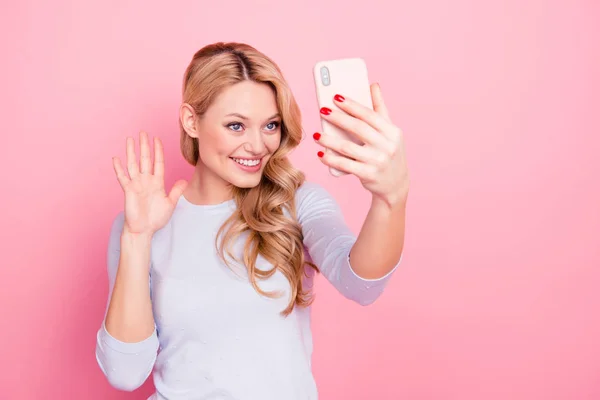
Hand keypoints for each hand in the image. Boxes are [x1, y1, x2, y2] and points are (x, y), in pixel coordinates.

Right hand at [112, 131, 187, 236]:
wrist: (144, 230)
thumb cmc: (156, 218)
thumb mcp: (170, 204)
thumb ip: (176, 191)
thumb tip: (184, 180)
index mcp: (157, 182)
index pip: (158, 162)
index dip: (158, 151)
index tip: (157, 139)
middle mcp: (146, 180)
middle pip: (145, 159)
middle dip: (145, 146)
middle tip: (143, 132)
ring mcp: (136, 184)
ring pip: (133, 164)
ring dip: (132, 152)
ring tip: (130, 139)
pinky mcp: (128, 190)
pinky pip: (122, 177)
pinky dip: (118, 168)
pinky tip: (116, 158)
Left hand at [314, 83, 408, 206]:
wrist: (396, 184)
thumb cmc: (389, 152)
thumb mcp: (390, 132)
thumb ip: (380, 109)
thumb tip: (373, 85)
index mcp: (392, 132)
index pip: (370, 115)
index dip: (352, 105)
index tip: (335, 97)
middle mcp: (387, 146)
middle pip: (358, 128)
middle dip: (338, 118)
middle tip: (322, 111)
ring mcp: (378, 161)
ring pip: (348, 148)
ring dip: (329, 140)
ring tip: (316, 135)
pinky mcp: (368, 175)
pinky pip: (345, 165)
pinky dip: (331, 159)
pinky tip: (321, 154)